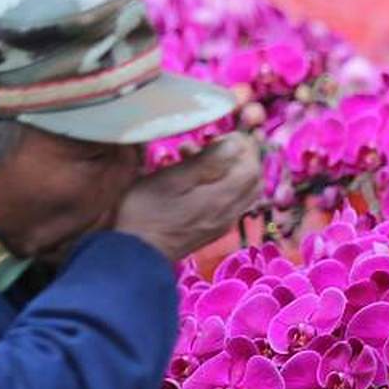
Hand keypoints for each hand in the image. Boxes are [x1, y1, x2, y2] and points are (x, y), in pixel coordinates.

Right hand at [114, 133, 262, 261]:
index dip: (242, 145)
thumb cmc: (147, 211)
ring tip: (191, 156)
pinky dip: (219, 183)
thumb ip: (208, 161)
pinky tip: (192, 179)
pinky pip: (230, 200)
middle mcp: (231, 211)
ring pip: (241, 188)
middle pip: (252, 177)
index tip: (216, 135)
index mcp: (225, 197)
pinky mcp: (213, 228)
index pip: (252, 165)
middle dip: (236, 154)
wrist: (136, 253)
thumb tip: (237, 143)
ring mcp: (224, 222)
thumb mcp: (173, 178)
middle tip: (207, 143)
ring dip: (226, 168)